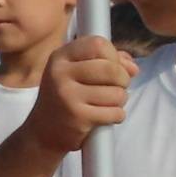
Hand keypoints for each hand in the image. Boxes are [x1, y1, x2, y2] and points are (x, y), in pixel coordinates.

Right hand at [28, 35, 133, 154]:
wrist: (43, 132)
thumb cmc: (67, 97)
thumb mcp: (78, 72)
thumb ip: (107, 61)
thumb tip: (132, 68)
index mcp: (60, 57)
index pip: (98, 44)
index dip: (113, 55)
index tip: (112, 67)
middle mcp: (60, 73)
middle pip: (112, 68)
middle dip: (123, 80)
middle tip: (115, 88)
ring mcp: (67, 95)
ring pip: (117, 93)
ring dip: (119, 100)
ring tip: (106, 104)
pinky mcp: (77, 116)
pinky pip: (115, 112)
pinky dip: (116, 116)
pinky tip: (103, 117)